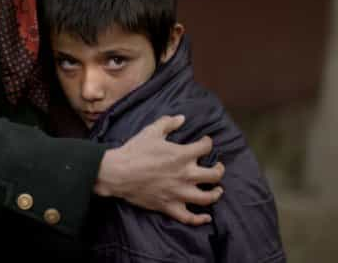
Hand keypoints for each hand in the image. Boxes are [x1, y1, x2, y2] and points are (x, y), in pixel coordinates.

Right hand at [94, 114, 224, 224]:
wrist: (118, 173)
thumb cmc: (135, 151)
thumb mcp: (152, 131)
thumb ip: (168, 122)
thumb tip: (182, 118)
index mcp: (183, 155)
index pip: (205, 147)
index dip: (208, 142)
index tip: (205, 141)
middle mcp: (185, 175)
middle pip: (214, 175)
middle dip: (219, 170)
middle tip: (218, 167)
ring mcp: (179, 193)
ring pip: (207, 198)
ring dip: (216, 193)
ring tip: (218, 190)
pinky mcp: (170, 207)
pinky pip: (189, 218)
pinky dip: (200, 219)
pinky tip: (206, 217)